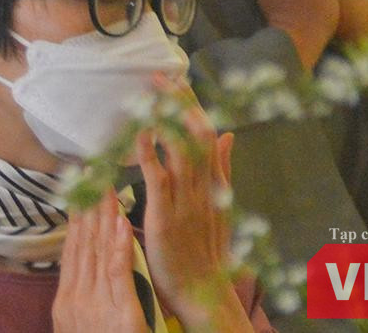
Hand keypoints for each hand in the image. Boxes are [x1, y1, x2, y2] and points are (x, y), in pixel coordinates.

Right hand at [53, 196, 151, 332]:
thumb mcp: (75, 325)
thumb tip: (84, 273)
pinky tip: (123, 222)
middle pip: (85, 245)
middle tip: (93, 180)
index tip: (79, 198)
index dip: (76, 223)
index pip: (72, 253)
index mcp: (66, 299)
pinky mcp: (122, 312)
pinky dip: (121, 244)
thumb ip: (80, 299)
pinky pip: (120, 272)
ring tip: (108, 191)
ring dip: (105, 218)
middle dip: (90, 211)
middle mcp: (78, 297)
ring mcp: (98, 303)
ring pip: (101, 252)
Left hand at [137, 86, 249, 330]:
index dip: (192, 104)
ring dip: (164, 119)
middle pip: (196, 134)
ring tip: (148, 93)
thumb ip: (223, 169)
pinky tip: (138, 133)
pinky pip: (158, 179)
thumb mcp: (221, 206)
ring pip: (180, 150)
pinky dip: (149, 153)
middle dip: (179, 103)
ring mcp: (186, 201)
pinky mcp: (166, 217)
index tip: (177, 79)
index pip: (208, 133)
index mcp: (216, 183)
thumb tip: (229, 135)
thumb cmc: (206, 251)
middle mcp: (204, 187)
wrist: (203, 293)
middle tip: (159, 75)